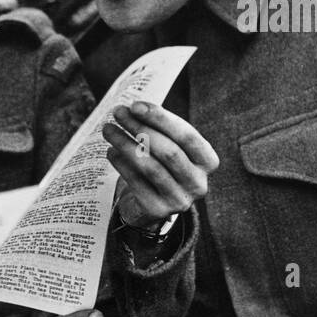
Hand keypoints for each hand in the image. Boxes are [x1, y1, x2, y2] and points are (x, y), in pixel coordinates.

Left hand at [103, 101, 218, 229]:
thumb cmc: (161, 164)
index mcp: (207, 161)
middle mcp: (198, 183)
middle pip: (169, 151)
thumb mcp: (167, 145)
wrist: (152, 202)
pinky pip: (136, 182)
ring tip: (108, 130)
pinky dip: (121, 164)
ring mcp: (179, 200)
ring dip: (126, 144)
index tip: (135, 105)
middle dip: (140, 128)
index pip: (187, 136)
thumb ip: (158, 128)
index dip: (161, 119)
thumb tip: (132, 110)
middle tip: (118, 113)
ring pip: (150, 167)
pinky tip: (110, 151)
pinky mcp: (158, 210)